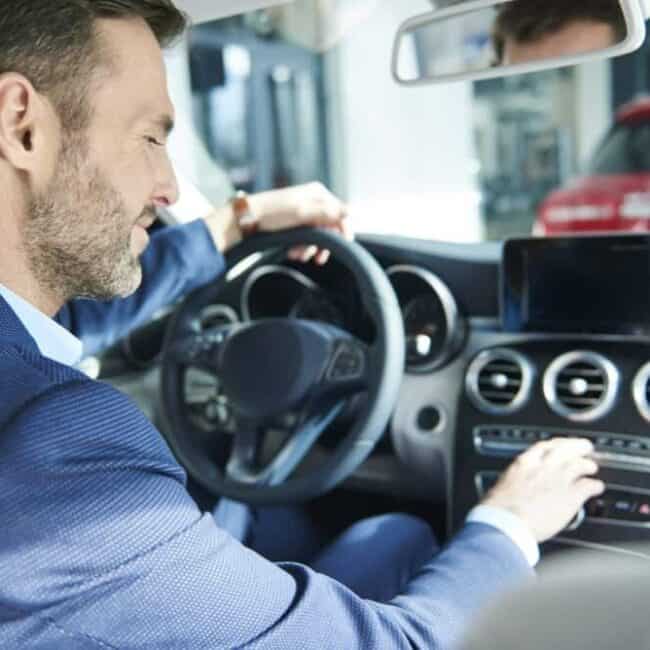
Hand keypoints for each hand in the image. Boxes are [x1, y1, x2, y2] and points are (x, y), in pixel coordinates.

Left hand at [248, 182, 351, 264]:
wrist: (247, 219)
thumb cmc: (272, 213)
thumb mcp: (302, 213)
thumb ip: (327, 213)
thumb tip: (350, 211)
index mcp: (318, 194)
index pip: (340, 213)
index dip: (342, 231)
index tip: (341, 246)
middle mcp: (313, 201)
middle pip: (329, 227)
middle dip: (322, 244)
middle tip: (318, 258)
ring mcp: (304, 212)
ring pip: (317, 235)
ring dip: (309, 248)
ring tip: (298, 255)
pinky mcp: (295, 222)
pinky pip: (306, 237)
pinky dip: (301, 247)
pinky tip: (292, 252)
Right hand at [482, 438, 604, 542]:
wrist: (507, 522)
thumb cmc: (499, 509)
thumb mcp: (504, 485)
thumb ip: (517, 481)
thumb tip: (518, 486)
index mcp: (525, 463)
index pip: (544, 446)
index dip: (556, 444)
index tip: (560, 445)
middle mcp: (544, 467)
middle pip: (565, 449)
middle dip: (577, 446)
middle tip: (585, 447)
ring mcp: (559, 479)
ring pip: (580, 464)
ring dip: (588, 465)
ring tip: (592, 468)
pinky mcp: (571, 495)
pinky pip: (589, 485)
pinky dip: (595, 485)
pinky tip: (597, 488)